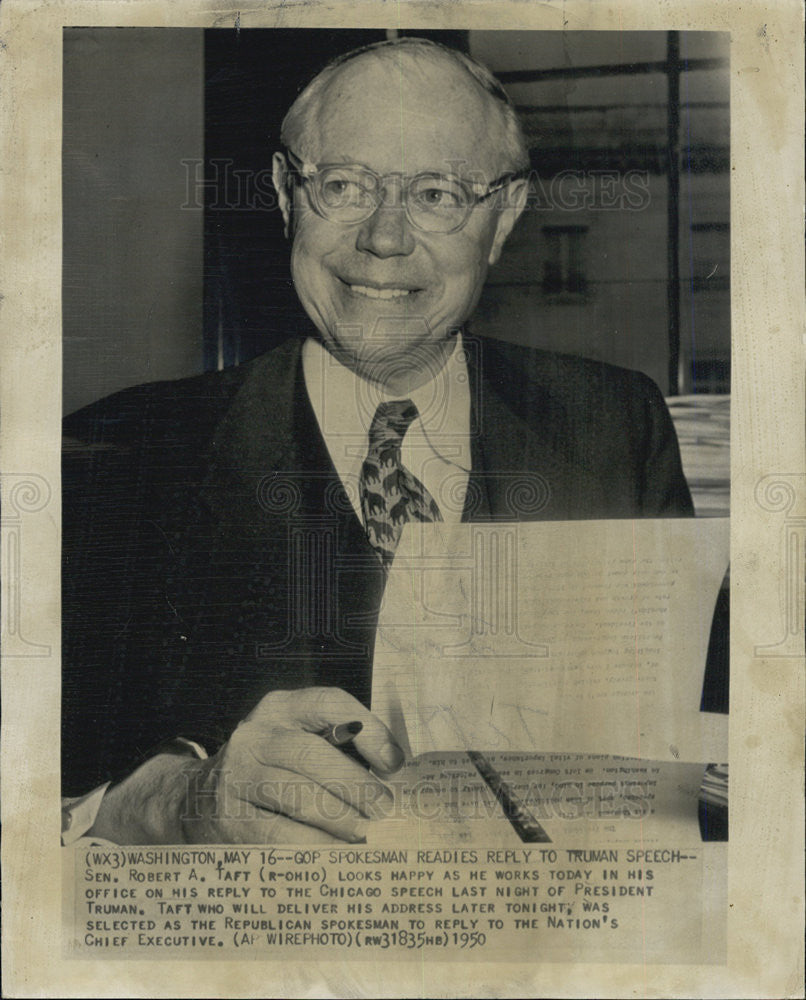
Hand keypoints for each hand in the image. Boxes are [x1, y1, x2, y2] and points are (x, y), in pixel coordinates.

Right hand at [90, 687, 404, 844]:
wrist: (194, 799)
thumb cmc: (269, 770)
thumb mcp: (296, 742)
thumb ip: (338, 749)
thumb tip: (392, 777)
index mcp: (281, 708)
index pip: (330, 702)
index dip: (369, 730)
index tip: (394, 764)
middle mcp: (256, 734)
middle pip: (313, 754)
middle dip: (356, 784)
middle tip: (384, 808)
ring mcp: (238, 774)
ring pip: (297, 795)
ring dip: (339, 818)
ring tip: (364, 833)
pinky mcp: (228, 815)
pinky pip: (278, 833)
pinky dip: (313, 846)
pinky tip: (336, 853)